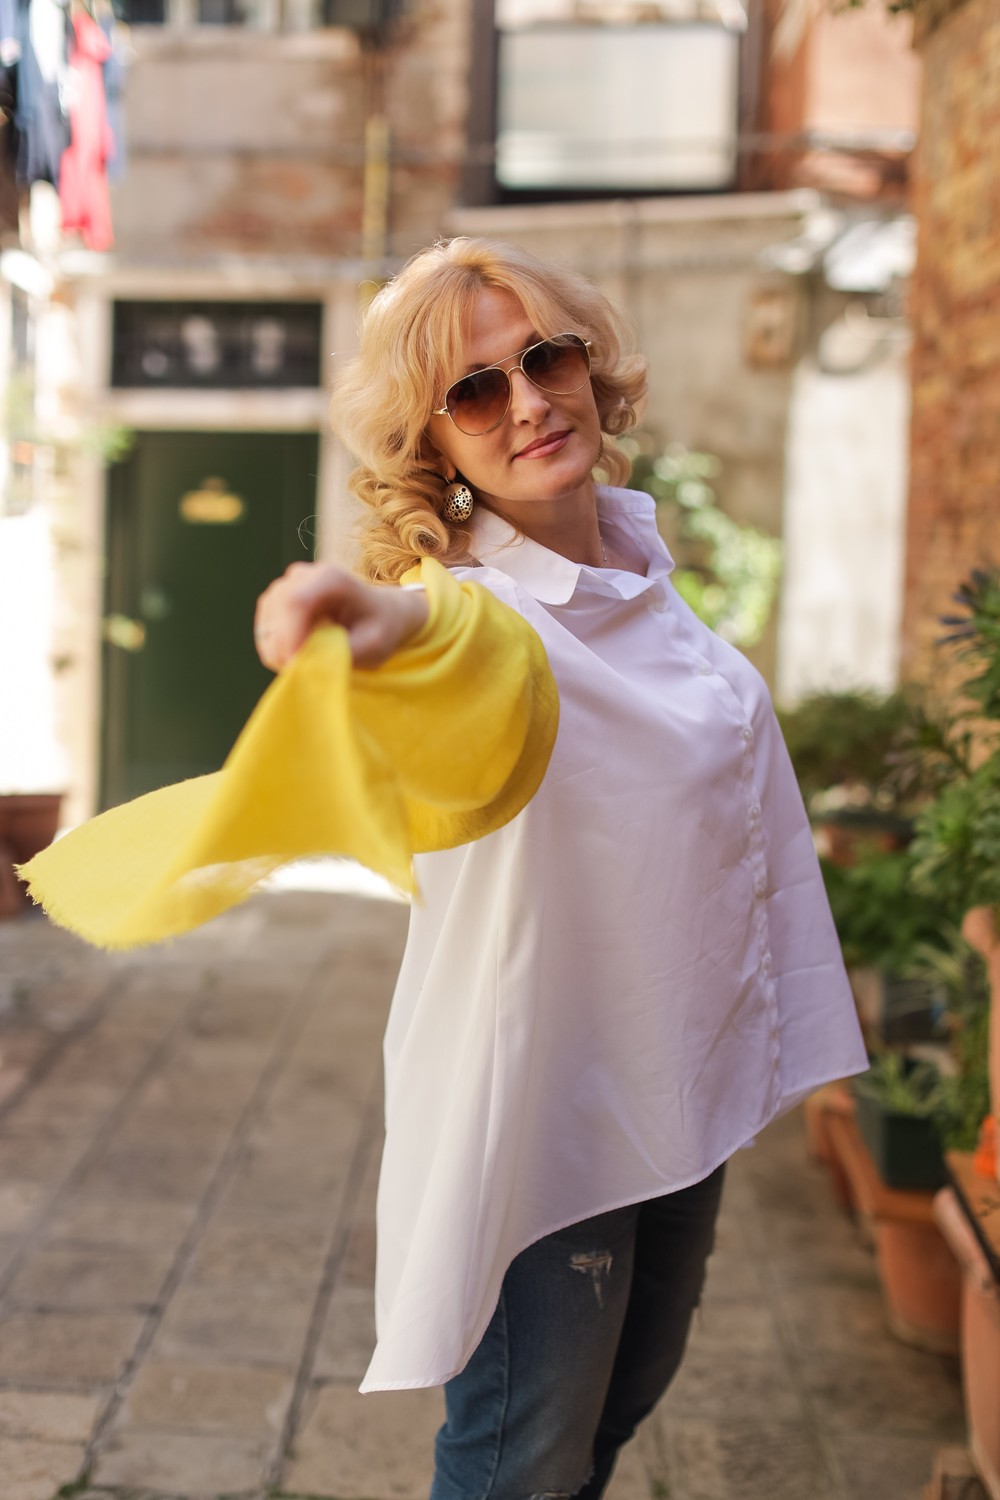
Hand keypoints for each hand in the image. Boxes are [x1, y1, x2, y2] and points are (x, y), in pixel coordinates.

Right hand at [253, 562, 428, 671]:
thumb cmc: (379, 628)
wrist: (378, 613)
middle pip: (277, 612)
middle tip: (306, 671)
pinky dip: (277, 650)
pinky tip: (300, 656)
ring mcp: (285, 587)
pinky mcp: (275, 603)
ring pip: (267, 624)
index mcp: (330, 578)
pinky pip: (265, 631)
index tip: (299, 664)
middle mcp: (302, 576)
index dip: (290, 636)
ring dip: (280, 651)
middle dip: (285, 649)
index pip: (296, 602)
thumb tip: (307, 664)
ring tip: (309, 662)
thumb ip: (342, 654)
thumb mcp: (373, 645)